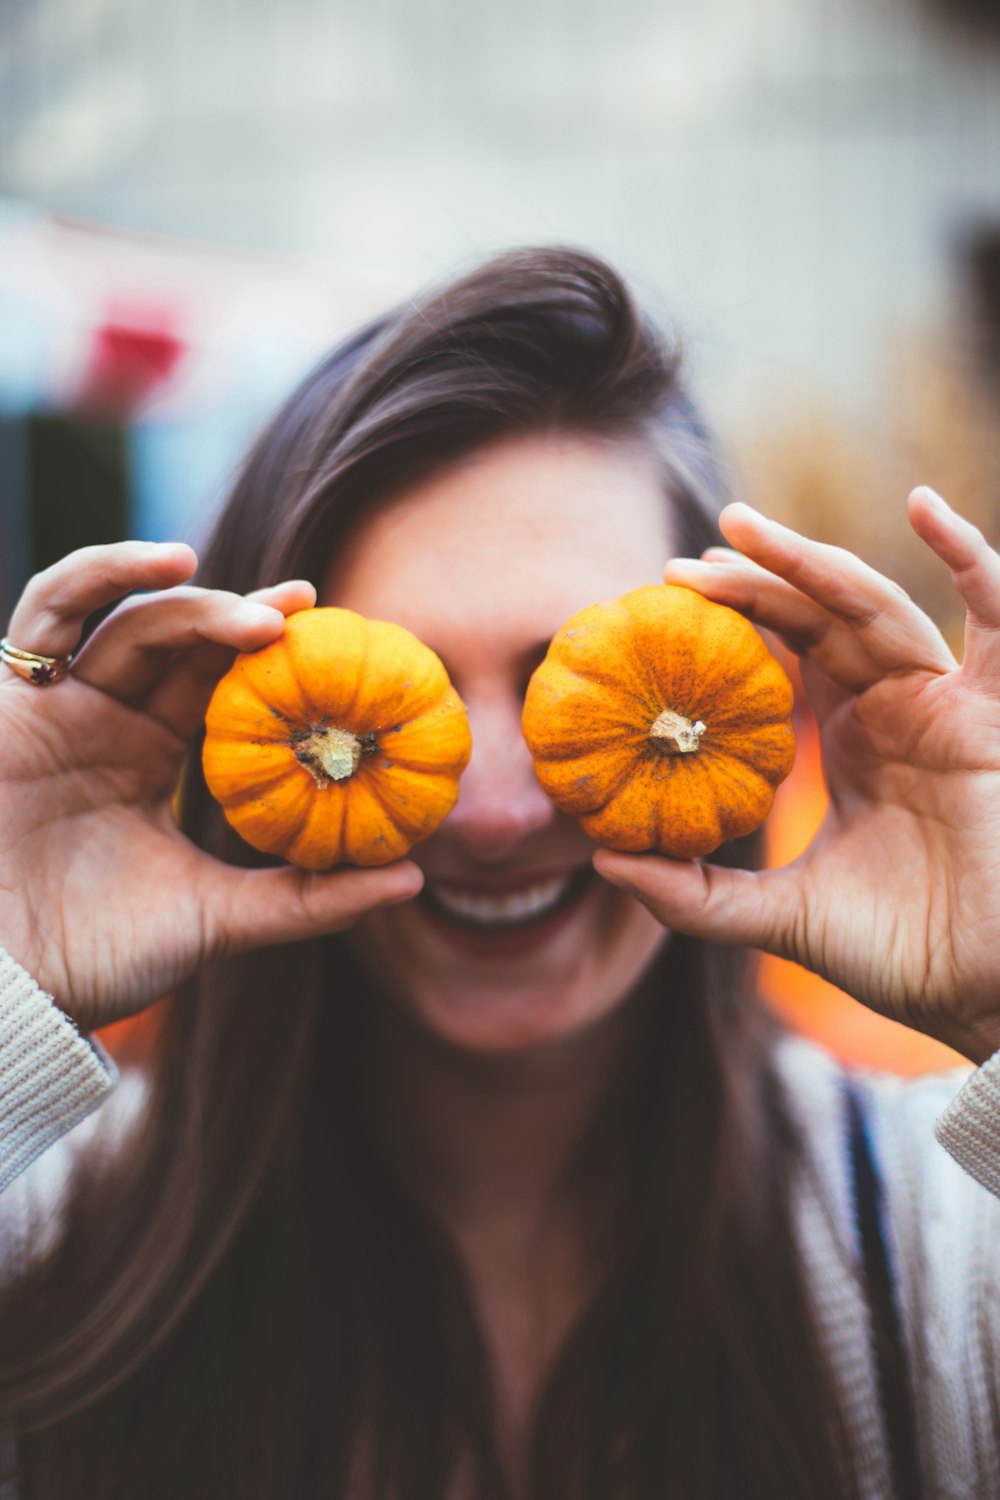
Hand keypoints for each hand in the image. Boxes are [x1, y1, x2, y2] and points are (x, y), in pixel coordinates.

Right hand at [0, 542, 422, 1031]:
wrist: (0, 986)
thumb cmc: (94, 957)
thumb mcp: (216, 920)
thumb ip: (306, 899)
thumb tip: (413, 881)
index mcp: (153, 762)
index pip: (223, 689)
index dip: (276, 662)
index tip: (345, 646)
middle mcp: (110, 723)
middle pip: (185, 645)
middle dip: (248, 618)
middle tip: (312, 608)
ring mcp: (60, 704)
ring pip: (132, 620)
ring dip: (196, 601)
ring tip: (263, 612)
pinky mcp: (12, 694)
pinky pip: (50, 610)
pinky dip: (103, 572)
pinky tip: (170, 565)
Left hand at [594, 488, 999, 1064]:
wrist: (975, 993)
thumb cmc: (894, 953)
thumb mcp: (774, 917)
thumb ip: (692, 893)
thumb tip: (601, 862)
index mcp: (851, 735)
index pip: (787, 649)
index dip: (736, 614)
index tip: (665, 594)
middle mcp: (894, 706)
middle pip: (820, 614)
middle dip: (756, 575)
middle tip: (684, 558)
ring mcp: (943, 704)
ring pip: (875, 604)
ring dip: (810, 560)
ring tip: (737, 530)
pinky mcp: (990, 717)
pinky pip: (997, 621)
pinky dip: (972, 558)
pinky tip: (928, 506)